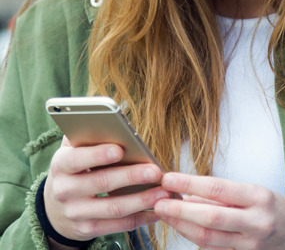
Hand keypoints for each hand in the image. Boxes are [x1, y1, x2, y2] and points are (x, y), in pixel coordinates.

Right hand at [44, 136, 168, 242]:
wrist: (56, 208)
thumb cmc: (76, 169)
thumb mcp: (74, 150)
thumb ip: (88, 135)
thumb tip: (113, 118)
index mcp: (61, 165)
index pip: (75, 159)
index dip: (97, 155)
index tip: (120, 149)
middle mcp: (64, 190)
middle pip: (101, 183)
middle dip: (131, 176)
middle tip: (156, 171)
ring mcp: (75, 213)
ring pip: (113, 208)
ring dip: (142, 200)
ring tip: (164, 192)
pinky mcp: (87, 229)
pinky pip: (119, 225)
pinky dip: (141, 219)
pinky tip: (158, 210)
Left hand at [154, 172, 284, 249]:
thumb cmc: (276, 209)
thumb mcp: (255, 192)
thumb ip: (224, 193)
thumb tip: (189, 191)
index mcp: (259, 197)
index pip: (219, 189)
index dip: (191, 183)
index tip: (170, 178)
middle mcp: (256, 221)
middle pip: (211, 217)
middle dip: (181, 209)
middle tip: (159, 201)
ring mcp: (250, 243)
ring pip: (208, 237)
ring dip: (182, 225)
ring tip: (164, 213)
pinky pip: (212, 248)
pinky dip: (194, 237)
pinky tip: (181, 227)